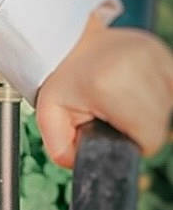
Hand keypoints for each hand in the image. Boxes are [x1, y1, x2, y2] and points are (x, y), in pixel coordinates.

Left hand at [34, 12, 172, 168]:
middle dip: (140, 127)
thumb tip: (85, 167)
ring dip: (149, 110)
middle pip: (161, 123)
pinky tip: (136, 91)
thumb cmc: (61, 80)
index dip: (134, 143)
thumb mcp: (49, 116)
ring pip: (168, 105)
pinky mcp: (161, 51)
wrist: (68, 42)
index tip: (117, 133)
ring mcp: (154, 55)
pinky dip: (158, 94)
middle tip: (115, 116)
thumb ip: (61, 151)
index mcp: (111, 86)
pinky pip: (171, 87)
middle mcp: (138, 67)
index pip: (150, 137)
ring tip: (122, 100)